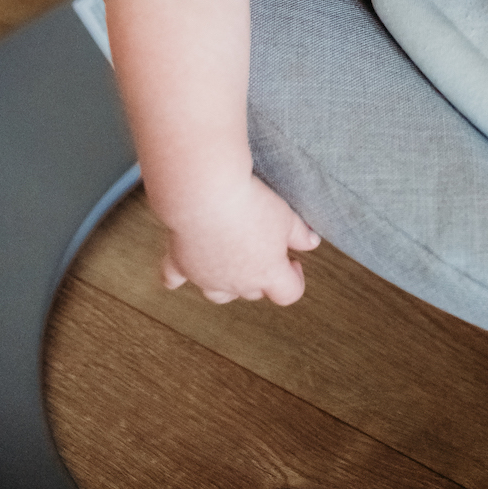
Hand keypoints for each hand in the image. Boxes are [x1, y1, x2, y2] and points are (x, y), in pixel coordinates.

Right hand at [158, 172, 320, 305]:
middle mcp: (236, 283)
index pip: (289, 293)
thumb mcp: (286, 216)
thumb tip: (313, 242)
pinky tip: (179, 272)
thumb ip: (300, 233)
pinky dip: (177, 277)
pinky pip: (174, 279)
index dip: (295, 279)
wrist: (206, 194)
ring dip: (226, 282)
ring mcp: (206, 277)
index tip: (293, 260)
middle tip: (262, 246)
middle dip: (260, 275)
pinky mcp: (180, 264)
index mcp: (267, 273)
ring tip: (229, 257)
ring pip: (218, 294)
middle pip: (253, 292)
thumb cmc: (250, 204)